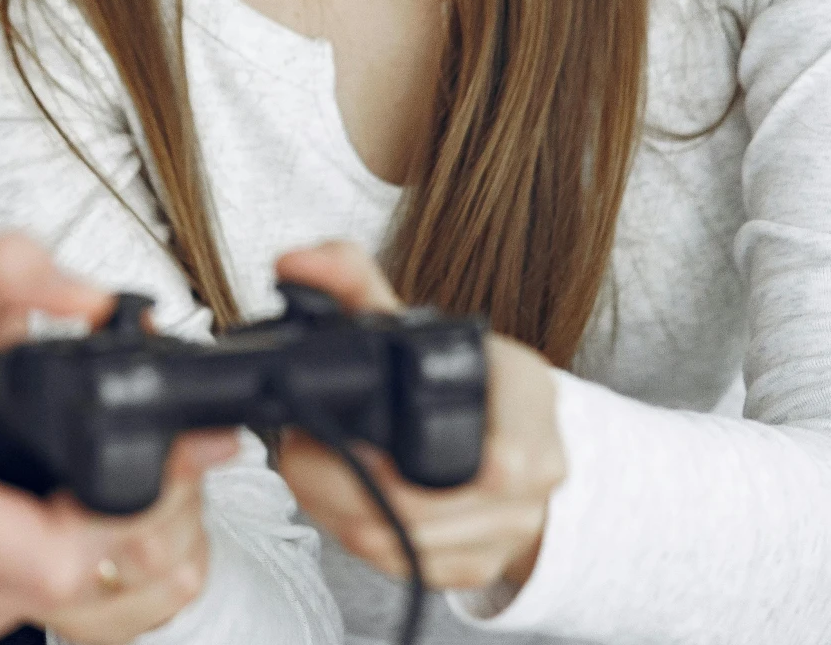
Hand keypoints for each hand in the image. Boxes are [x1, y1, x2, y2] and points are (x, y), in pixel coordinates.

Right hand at [0, 235, 233, 644]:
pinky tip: (6, 525)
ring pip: (33, 610)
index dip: (109, 514)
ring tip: (49, 492)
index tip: (126, 467)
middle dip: (100, 527)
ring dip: (60, 555)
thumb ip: (2, 278)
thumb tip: (89, 296)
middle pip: (57, 586)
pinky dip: (17, 576)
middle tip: (106, 471)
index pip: (55, 557)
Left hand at [274, 241, 563, 593]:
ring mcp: (510, 526)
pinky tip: (339, 502)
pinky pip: (406, 567)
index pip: (502, 458)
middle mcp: (535, 473)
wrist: (506, 431)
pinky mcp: (478, 565)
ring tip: (310, 469)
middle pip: (428, 509)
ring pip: (407, 544)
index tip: (350, 442)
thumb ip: (350, 279)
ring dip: (339, 511)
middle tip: (298, 448)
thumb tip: (295, 263)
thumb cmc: (458, 376)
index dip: (419, 464)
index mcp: (528, 398)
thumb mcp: (415, 319)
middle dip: (342, 482)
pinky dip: (359, 538)